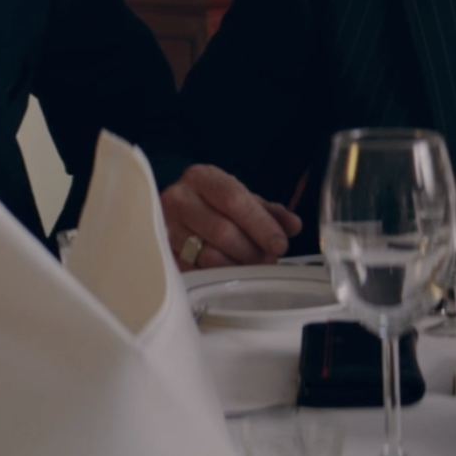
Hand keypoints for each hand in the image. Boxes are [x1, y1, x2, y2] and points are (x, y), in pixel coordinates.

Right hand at [160, 164, 301, 269]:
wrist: (174, 208)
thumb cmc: (212, 203)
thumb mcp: (241, 198)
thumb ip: (269, 211)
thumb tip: (293, 226)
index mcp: (202, 178)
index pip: (235, 201)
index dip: (261, 225)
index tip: (280, 244)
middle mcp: (178, 199)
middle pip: (222, 231)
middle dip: (252, 251)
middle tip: (268, 260)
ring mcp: (165, 227)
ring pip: (208, 256)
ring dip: (237, 267)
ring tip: (251, 267)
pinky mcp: (162, 253)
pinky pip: (195, 272)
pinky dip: (217, 277)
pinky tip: (229, 274)